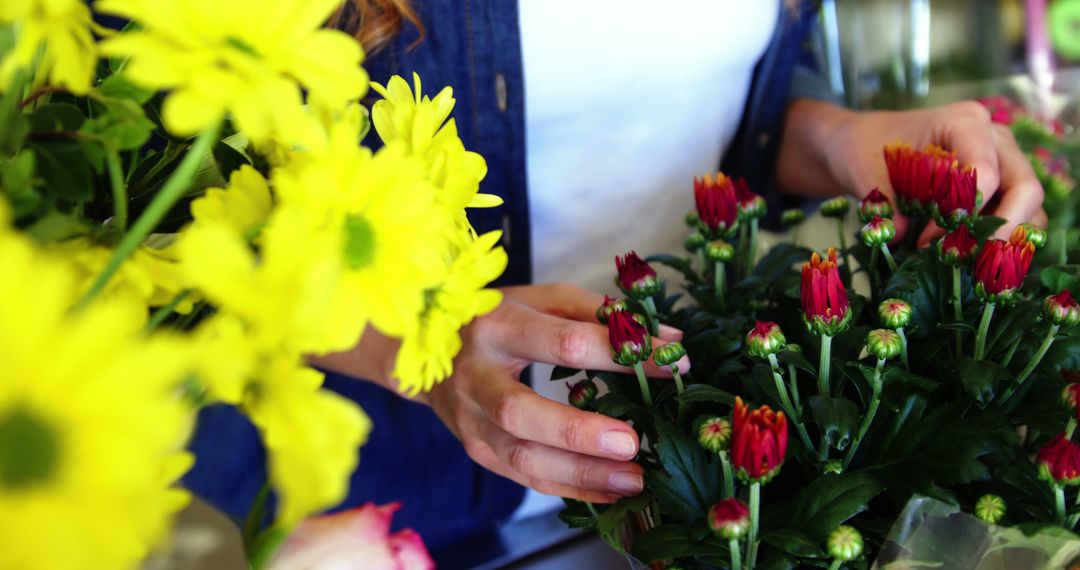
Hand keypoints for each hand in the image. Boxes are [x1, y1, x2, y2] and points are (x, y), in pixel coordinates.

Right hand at [422, 283, 687, 503]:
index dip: (619, 353)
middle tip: (631, 441)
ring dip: (580, 473)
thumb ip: (602, 314)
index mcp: (498, 327)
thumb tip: (671, 339)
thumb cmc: (499, 319)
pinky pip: (526, 479)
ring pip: (521, 456)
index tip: (673, 363)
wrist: (427, 350)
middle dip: (577, 431)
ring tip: (633, 479)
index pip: (563, 341)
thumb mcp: (542, 299)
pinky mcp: (478, 451)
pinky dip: (572, 489)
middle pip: (521, 411)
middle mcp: (477, 376)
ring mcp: (472, 420)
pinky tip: (612, 491)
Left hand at [779, 99, 1047, 244]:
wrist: (863, 146)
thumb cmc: (866, 149)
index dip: (965, 211)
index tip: (930, 239)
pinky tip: (966, 259)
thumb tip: (899, 234)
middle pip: (1025, 189)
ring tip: (963, 263)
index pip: (985, 171)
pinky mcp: (1001, 188)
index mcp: (965, 122)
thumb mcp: (864, 169)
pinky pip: (1018, 217)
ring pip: (1029, 207)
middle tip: (961, 260)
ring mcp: (1004, 163)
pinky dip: (999, 242)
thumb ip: (882, 200)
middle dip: (999, 231)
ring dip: (1002, 239)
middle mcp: (995, 140)